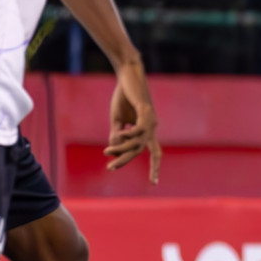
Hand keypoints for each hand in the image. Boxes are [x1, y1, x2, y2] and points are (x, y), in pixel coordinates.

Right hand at [106, 58, 161, 183]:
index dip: (154, 167)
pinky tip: (118, 134)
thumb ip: (117, 135)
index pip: (153, 152)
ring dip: (122, 148)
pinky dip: (128, 134)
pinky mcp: (145, 110)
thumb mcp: (117, 120)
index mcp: (147, 130)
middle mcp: (152, 127)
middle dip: (138, 163)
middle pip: (148, 151)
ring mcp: (151, 119)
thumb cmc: (123, 97)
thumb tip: (115, 149)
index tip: (154, 184)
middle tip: (121, 172)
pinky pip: (139, 128)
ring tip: (106, 151)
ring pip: (138, 142)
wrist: (127, 76)